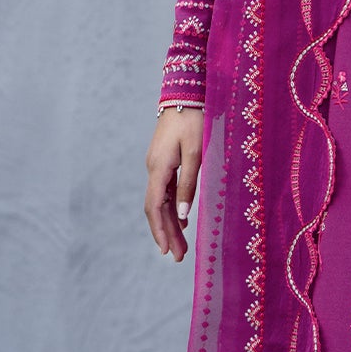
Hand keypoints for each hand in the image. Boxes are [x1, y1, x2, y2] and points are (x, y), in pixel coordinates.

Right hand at [145, 107, 203, 259]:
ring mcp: (156, 164)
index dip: (160, 231)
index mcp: (159, 168)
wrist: (185, 94)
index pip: (155, 207)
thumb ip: (189, 184)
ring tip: (180, 246)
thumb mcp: (197, 153)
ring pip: (160, 201)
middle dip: (166, 234)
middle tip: (177, 257)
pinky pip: (165, 190)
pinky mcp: (163, 161)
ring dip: (169, 223)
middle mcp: (153, 168)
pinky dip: (172, 208)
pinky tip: (181, 221)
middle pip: (157, 208)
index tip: (166, 251)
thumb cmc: (194, 121)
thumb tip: (182, 214)